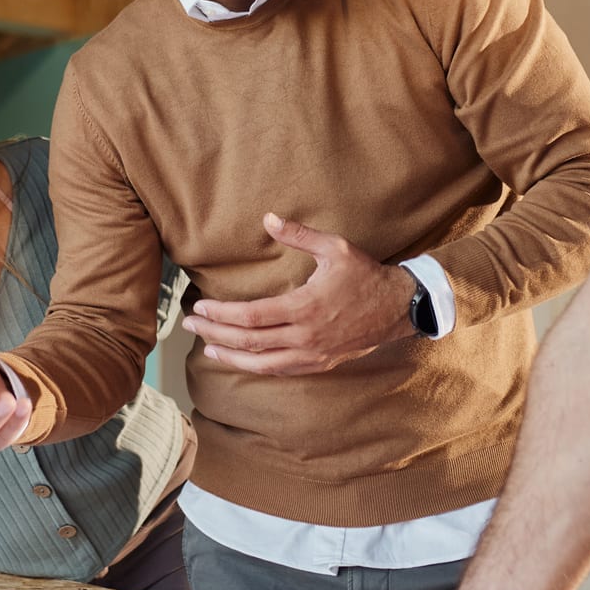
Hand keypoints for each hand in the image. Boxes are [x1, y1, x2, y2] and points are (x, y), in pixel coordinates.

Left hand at [182, 213, 417, 376]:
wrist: (399, 308)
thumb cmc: (365, 275)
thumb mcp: (335, 247)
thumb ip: (299, 235)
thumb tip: (267, 219)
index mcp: (305, 307)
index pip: (252, 316)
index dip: (222, 313)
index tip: (201, 305)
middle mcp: (305, 336)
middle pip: (249, 341)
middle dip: (215, 332)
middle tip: (190, 324)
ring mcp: (312, 354)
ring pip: (262, 363)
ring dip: (230, 355)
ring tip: (208, 345)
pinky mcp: (320, 363)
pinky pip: (280, 370)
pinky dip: (256, 366)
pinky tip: (241, 359)